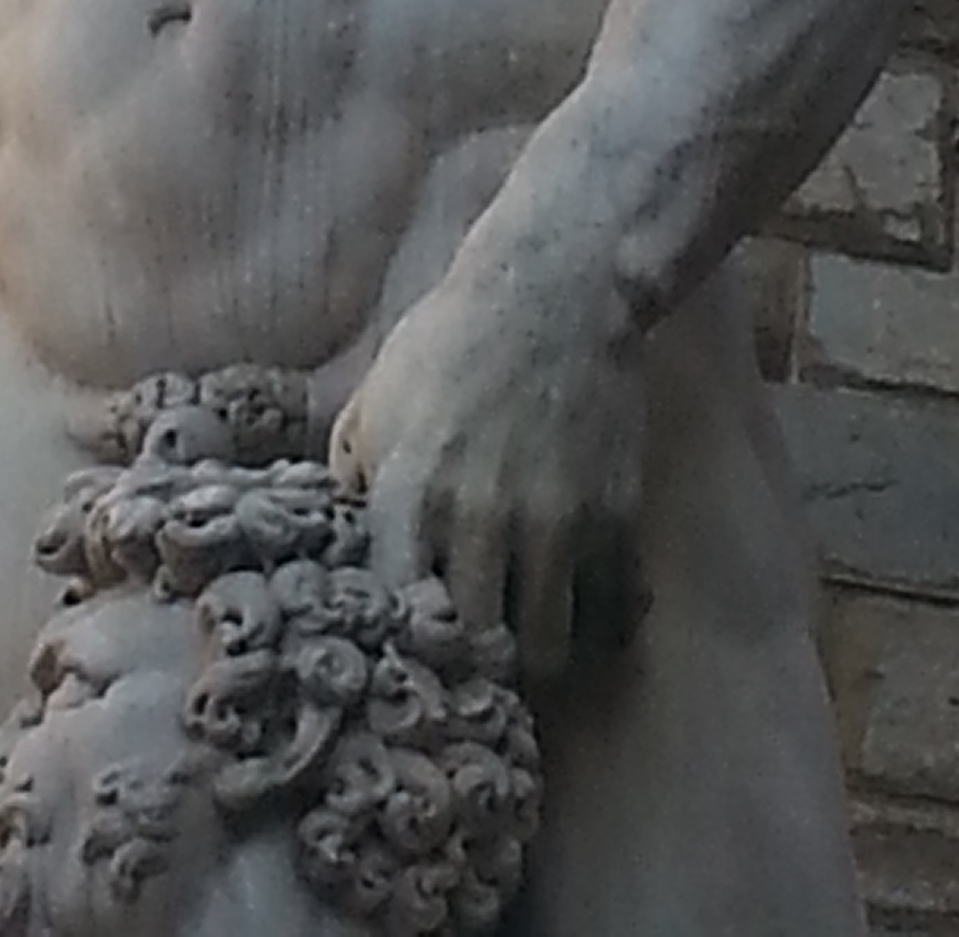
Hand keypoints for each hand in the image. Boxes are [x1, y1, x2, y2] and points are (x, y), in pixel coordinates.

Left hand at [329, 267, 647, 680]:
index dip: (401, 651)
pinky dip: (598, 626)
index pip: (395, 621)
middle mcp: (479, 523)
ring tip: (525, 640)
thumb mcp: (376, 401)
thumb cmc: (450, 342)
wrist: (557, 290)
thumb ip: (353, 481)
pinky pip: (612, 615)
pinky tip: (581, 609)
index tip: (407, 657)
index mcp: (406, 495)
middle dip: (471, 667)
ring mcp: (555, 527)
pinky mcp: (616, 520)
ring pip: (548, 653)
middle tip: (471, 664)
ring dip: (535, 654)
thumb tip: (343, 552)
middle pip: (475, 652)